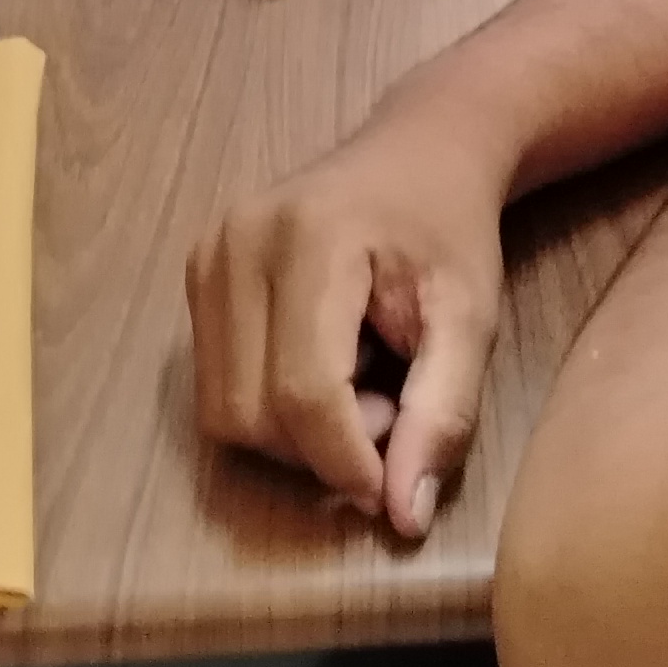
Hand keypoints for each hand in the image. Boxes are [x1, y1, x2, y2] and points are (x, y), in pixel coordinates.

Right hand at [189, 107, 510, 539]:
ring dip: (292, 434)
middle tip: (390, 412)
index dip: (347, 461)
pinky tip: (322, 366)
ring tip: (359, 386)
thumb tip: (401, 518)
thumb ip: (442, 415)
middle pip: (252, 412)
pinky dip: (268, 404)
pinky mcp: (196, 271)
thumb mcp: (471, 320)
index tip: (394, 484)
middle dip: (321, 448)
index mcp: (311, 238)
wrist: (419, 149)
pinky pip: (216, 383)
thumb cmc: (451, 230)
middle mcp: (237, 241)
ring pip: (222, 409)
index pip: (304, 392)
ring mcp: (206, 253)